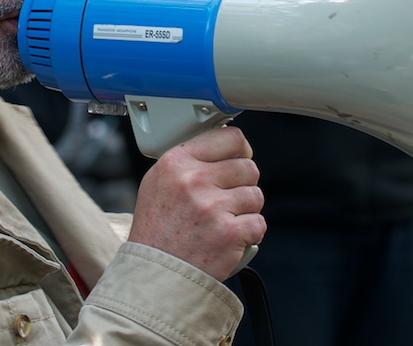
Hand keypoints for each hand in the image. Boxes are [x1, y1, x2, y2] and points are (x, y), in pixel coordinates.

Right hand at [128, 126, 265, 280]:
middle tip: (226, 201)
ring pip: (256, 195)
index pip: (230, 137)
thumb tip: (227, 148)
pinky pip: (258, 223)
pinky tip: (229, 238)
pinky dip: (249, 234)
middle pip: (248, 167)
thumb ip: (189, 162)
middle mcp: (194, 180)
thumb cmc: (157, 229)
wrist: (154, 273)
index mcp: (176, 162)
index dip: (241, 150)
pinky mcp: (229, 233)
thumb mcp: (159, 182)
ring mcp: (212, 207)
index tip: (240, 157)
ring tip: (224, 221)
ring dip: (246, 210)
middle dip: (242, 184)